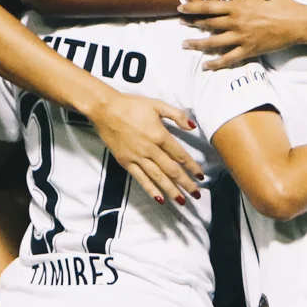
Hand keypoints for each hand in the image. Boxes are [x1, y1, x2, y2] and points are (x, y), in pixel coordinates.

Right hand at [85, 90, 202, 203]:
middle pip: (172, 170)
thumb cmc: (131, 105)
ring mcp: (137, 157)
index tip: (201, 176)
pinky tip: (159, 199)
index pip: (180, 155)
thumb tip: (192, 126)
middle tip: (197, 194)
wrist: (105, 109)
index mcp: (160, 135)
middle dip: (186, 184)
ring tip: (182, 201)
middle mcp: (150, 149)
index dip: (192, 167)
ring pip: (158, 177)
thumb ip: (177, 115)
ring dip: (171, 190)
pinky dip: (150, 189)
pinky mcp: (125, 162)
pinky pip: (140, 178)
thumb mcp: (157, 105)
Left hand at [179, 0, 306, 68]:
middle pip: (207, 24)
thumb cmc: (281, 2)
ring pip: (214, 43)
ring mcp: (242, 38)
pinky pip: (228, 59)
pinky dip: (215, 63)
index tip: (180, 9)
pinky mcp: (249, 50)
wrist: (297, 22)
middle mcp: (236, 22)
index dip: (192, 8)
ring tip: (185, 44)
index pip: (209, 7)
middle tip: (179, 24)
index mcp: (237, 6)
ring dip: (197, 44)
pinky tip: (205, 65)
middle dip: (191, 24)